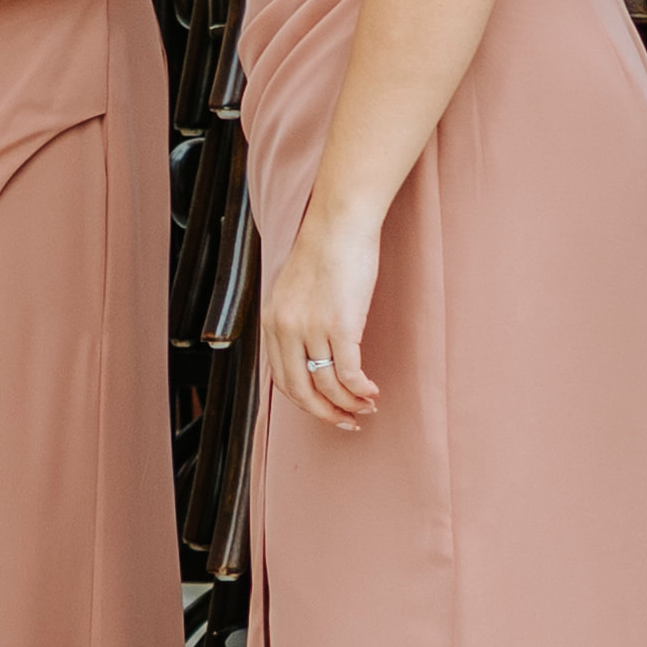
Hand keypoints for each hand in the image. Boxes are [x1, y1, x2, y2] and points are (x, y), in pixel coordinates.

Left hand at [281, 194, 387, 431]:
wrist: (339, 224)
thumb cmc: (325, 251)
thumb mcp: (296, 290)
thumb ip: (296, 320)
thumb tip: (311, 351)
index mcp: (273, 323)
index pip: (282, 379)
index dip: (306, 402)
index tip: (325, 410)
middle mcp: (287, 330)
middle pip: (301, 391)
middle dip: (326, 413)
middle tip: (347, 422)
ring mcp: (312, 329)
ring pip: (328, 386)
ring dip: (350, 404)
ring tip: (367, 406)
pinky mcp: (340, 325)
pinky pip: (349, 373)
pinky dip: (361, 390)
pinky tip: (373, 392)